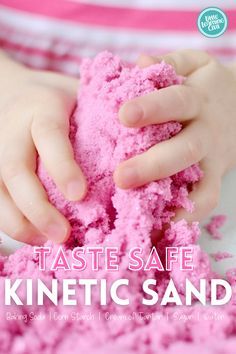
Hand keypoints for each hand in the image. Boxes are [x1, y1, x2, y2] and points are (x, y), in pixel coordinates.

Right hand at [0, 53, 86, 243]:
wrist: (11, 91)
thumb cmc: (56, 99)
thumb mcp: (77, 93)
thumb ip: (100, 113)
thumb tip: (142, 144)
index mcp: (41, 108)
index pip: (49, 137)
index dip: (62, 166)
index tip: (80, 194)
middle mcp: (11, 129)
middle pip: (15, 171)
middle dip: (38, 207)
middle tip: (63, 235)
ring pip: (0, 192)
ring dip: (22, 223)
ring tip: (49, 244)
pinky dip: (15, 223)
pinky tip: (37, 238)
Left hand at [114, 50, 235, 221]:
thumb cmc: (204, 86)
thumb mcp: (194, 64)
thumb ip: (169, 62)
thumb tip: (140, 63)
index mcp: (196, 98)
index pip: (175, 102)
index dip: (152, 108)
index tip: (123, 116)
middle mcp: (206, 131)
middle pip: (185, 149)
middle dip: (153, 164)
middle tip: (121, 177)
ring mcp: (213, 159)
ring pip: (200, 182)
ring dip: (172, 201)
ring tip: (141, 215)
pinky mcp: (215, 178)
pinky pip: (206, 200)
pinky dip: (187, 215)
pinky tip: (161, 227)